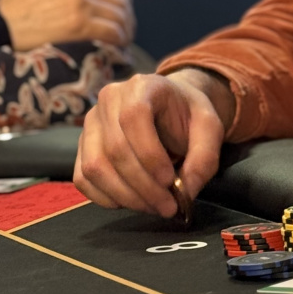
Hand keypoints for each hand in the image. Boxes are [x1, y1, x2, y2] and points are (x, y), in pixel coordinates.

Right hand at [0, 0, 134, 50]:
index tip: (122, 6)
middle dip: (127, 13)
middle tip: (126, 25)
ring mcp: (79, 3)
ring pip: (118, 14)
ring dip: (126, 27)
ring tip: (125, 36)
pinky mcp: (78, 25)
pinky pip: (110, 30)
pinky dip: (119, 38)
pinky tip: (119, 43)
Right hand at [74, 68, 233, 216]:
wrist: (170, 109)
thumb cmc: (188, 116)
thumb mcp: (209, 128)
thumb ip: (204, 157)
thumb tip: (186, 190)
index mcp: (141, 86)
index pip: (133, 117)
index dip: (149, 154)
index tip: (170, 181)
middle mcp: (109, 100)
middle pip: (115, 148)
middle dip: (143, 186)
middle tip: (168, 207)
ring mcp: (91, 124)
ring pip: (95, 167)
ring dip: (125, 196)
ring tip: (153, 207)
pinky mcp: (83, 147)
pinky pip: (83, 178)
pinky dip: (106, 197)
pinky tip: (132, 201)